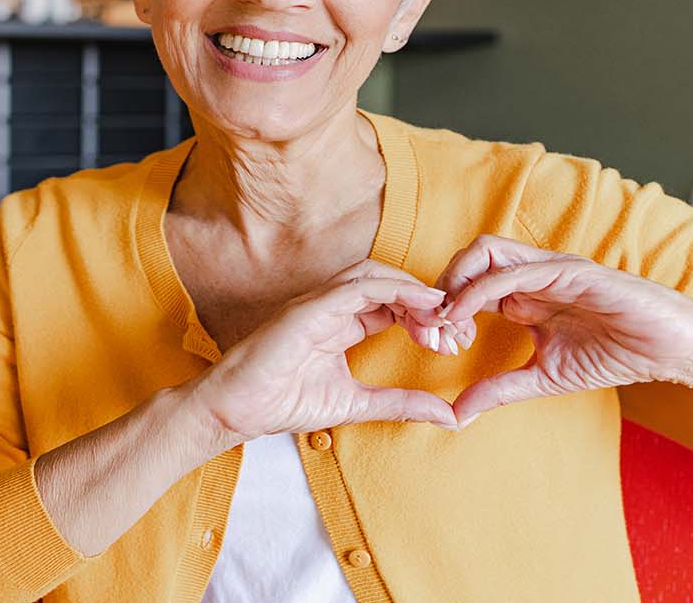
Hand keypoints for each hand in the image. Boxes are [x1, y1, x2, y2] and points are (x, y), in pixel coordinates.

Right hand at [186, 259, 461, 444]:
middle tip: (454, 330)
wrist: (238, 410)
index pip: (393, 305)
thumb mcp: (357, 404)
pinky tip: (421, 303)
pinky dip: (395, 288)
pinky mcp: (310, 306)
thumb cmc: (284, 403)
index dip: (425, 317)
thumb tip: (450, 415)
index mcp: (341, 324)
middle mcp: (332, 306)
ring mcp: (319, 302)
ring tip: (441, 315)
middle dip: (427, 303)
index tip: (452, 342)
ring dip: (414, 291)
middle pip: (390, 285)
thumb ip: (402, 404)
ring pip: (376, 276)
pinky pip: (359, 286)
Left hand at [435, 234, 692, 427]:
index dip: (441, 310)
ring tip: (444, 321)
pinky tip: (463, 315)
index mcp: (523, 294)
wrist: (670, 348)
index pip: (466, 284)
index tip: (433, 345)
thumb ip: (499, 389)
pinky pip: (515, 271)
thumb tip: (455, 414)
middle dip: (439, 291)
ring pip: (484, 253)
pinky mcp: (570, 271)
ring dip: (454, 282)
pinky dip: (480, 289)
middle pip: (466, 259)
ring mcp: (550, 267)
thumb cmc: (615, 354)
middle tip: (430, 331)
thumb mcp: (544, 378)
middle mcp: (531, 273)